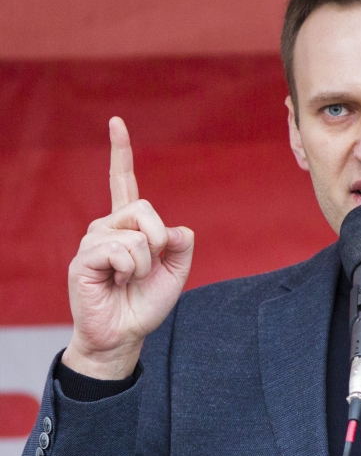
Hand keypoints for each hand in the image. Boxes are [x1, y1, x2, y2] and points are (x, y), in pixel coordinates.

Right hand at [62, 117, 194, 378]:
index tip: (116, 122)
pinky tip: (117, 282)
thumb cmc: (146, 302)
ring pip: (137, 235)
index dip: (120, 152)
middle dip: (159, 240)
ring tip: (129, 279)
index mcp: (128, 225)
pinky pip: (122, 251)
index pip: (124, 182)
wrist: (126, 333)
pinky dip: (130, 270)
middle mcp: (107, 226)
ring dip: (144, 263)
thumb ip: (181, 244)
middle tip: (148, 267)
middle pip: (145, 209)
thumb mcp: (176, 271)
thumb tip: (173, 229)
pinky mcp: (84, 258)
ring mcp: (93, 240)